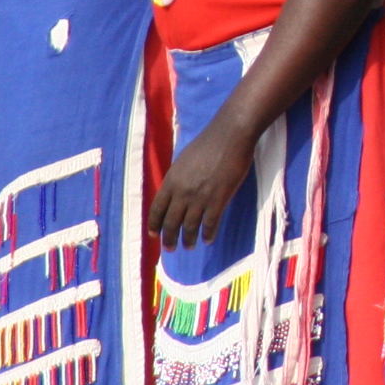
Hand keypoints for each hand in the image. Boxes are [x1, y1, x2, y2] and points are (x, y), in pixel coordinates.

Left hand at [149, 115, 255, 248]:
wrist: (229, 137)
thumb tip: (175, 193)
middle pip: (171, 222)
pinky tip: (208, 240)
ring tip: (189, 246)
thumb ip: (177, 179)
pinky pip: (210, 224)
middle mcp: (182, 192)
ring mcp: (200, 197)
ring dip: (188, 240)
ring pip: (190, 227)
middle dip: (169, 238)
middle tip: (170, 248)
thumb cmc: (207, 144)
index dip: (154, 224)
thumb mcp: (183, 161)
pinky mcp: (218, 200)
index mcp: (171, 181)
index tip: (154, 235)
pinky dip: (208, 234)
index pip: (157, 209)